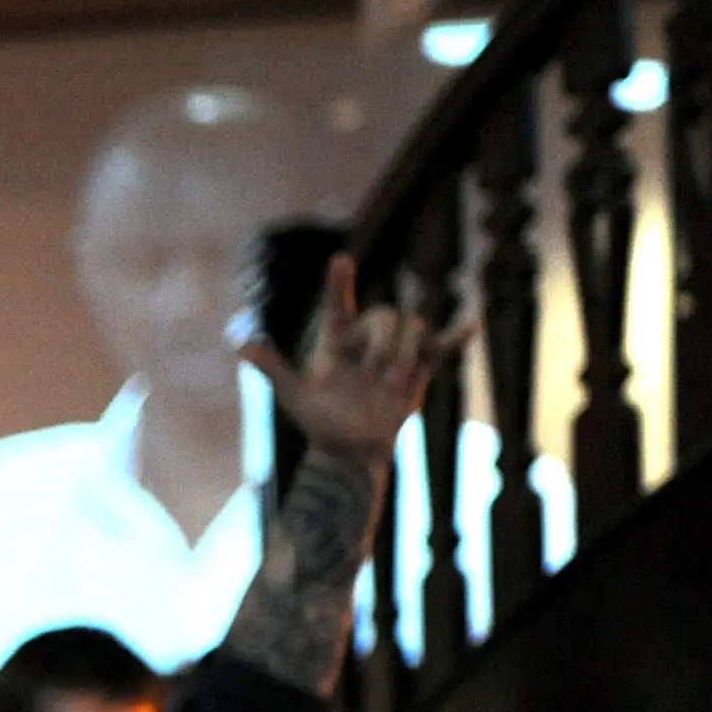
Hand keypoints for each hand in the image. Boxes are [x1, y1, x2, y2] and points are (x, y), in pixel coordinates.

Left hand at [240, 252, 473, 471]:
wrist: (351, 452)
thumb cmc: (320, 424)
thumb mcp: (295, 396)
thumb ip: (272, 368)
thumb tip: (239, 343)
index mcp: (337, 343)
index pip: (338, 305)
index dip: (339, 283)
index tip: (340, 260)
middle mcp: (367, 341)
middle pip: (386, 315)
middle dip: (384, 342)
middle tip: (375, 377)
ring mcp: (395, 352)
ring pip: (412, 326)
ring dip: (405, 353)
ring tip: (393, 384)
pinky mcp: (418, 368)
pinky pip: (440, 347)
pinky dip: (456, 336)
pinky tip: (472, 324)